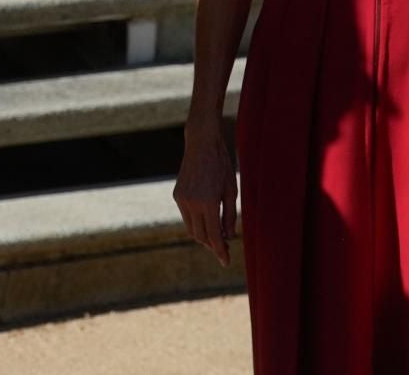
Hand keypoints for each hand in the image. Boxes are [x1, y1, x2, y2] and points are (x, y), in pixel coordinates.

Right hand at [174, 123, 237, 266]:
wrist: (202, 145)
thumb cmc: (221, 166)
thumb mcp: (231, 191)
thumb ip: (230, 216)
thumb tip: (228, 237)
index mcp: (208, 203)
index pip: (214, 236)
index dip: (220, 250)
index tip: (225, 261)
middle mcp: (191, 203)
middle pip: (200, 236)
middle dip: (212, 245)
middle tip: (225, 248)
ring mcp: (181, 199)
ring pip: (191, 229)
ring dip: (203, 236)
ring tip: (217, 236)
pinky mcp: (176, 195)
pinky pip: (186, 216)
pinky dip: (196, 223)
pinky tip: (207, 220)